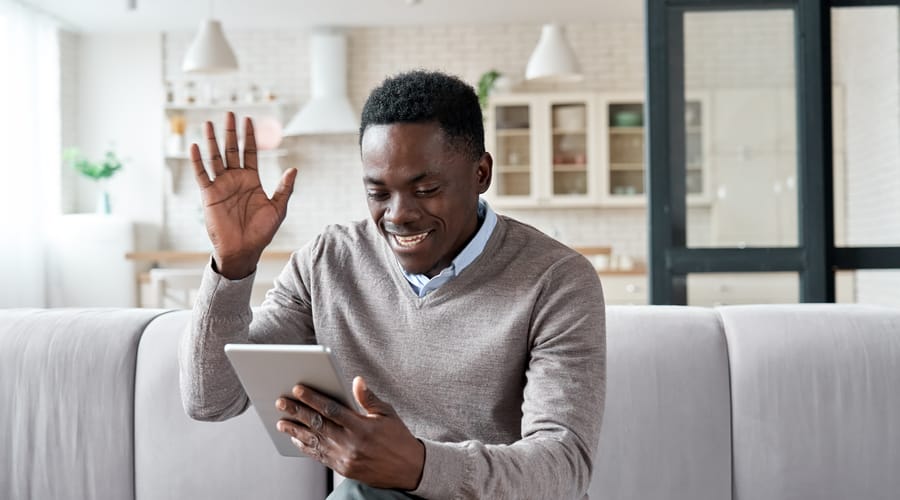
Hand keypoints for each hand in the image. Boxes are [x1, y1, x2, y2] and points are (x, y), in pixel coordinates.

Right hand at [191, 112, 297, 278]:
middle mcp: (235, 179)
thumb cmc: (261, 232)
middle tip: (230, 113)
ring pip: (215, 158)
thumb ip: (284, 188)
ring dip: (212, 141)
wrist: (243, 250)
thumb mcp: (278, 208)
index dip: (249, 136)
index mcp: (251, 180)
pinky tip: (195, 146)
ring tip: (209, 123)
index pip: (249, 152)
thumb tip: (294, 169)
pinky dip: (197, 161)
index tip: (249, 120)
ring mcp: (221, 185)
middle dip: (230, 132)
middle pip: (231, 150)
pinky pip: (202, 174)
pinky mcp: (209, 195)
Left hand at [275, 376, 424, 490]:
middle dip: (297, 412)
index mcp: (362, 427)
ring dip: (295, 431)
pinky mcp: (342, 469)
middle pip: (317, 424)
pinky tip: (296, 439)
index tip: (298, 389)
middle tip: (281, 402)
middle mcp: (351, 443)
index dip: (313, 398)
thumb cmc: (398, 437)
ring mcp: (345, 458)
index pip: (331, 409)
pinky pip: (319, 456)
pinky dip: (306, 447)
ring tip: (281, 422)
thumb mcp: (387, 414)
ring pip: (314, 442)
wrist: (408, 469)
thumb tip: (356, 381)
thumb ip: (369, 399)